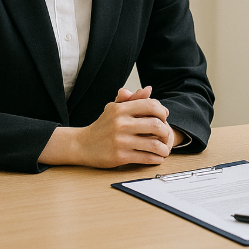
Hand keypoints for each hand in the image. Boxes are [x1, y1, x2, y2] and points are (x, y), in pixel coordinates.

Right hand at [39, 86, 173, 167]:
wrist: (82, 144)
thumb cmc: (102, 126)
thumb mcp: (114, 108)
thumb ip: (132, 99)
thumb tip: (149, 90)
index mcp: (121, 109)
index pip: (151, 105)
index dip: (162, 112)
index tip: (163, 118)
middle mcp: (121, 123)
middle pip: (156, 125)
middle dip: (165, 131)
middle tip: (166, 135)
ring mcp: (120, 140)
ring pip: (153, 144)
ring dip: (163, 148)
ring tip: (164, 150)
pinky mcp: (119, 156)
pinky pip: (145, 157)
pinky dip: (155, 159)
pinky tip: (157, 158)